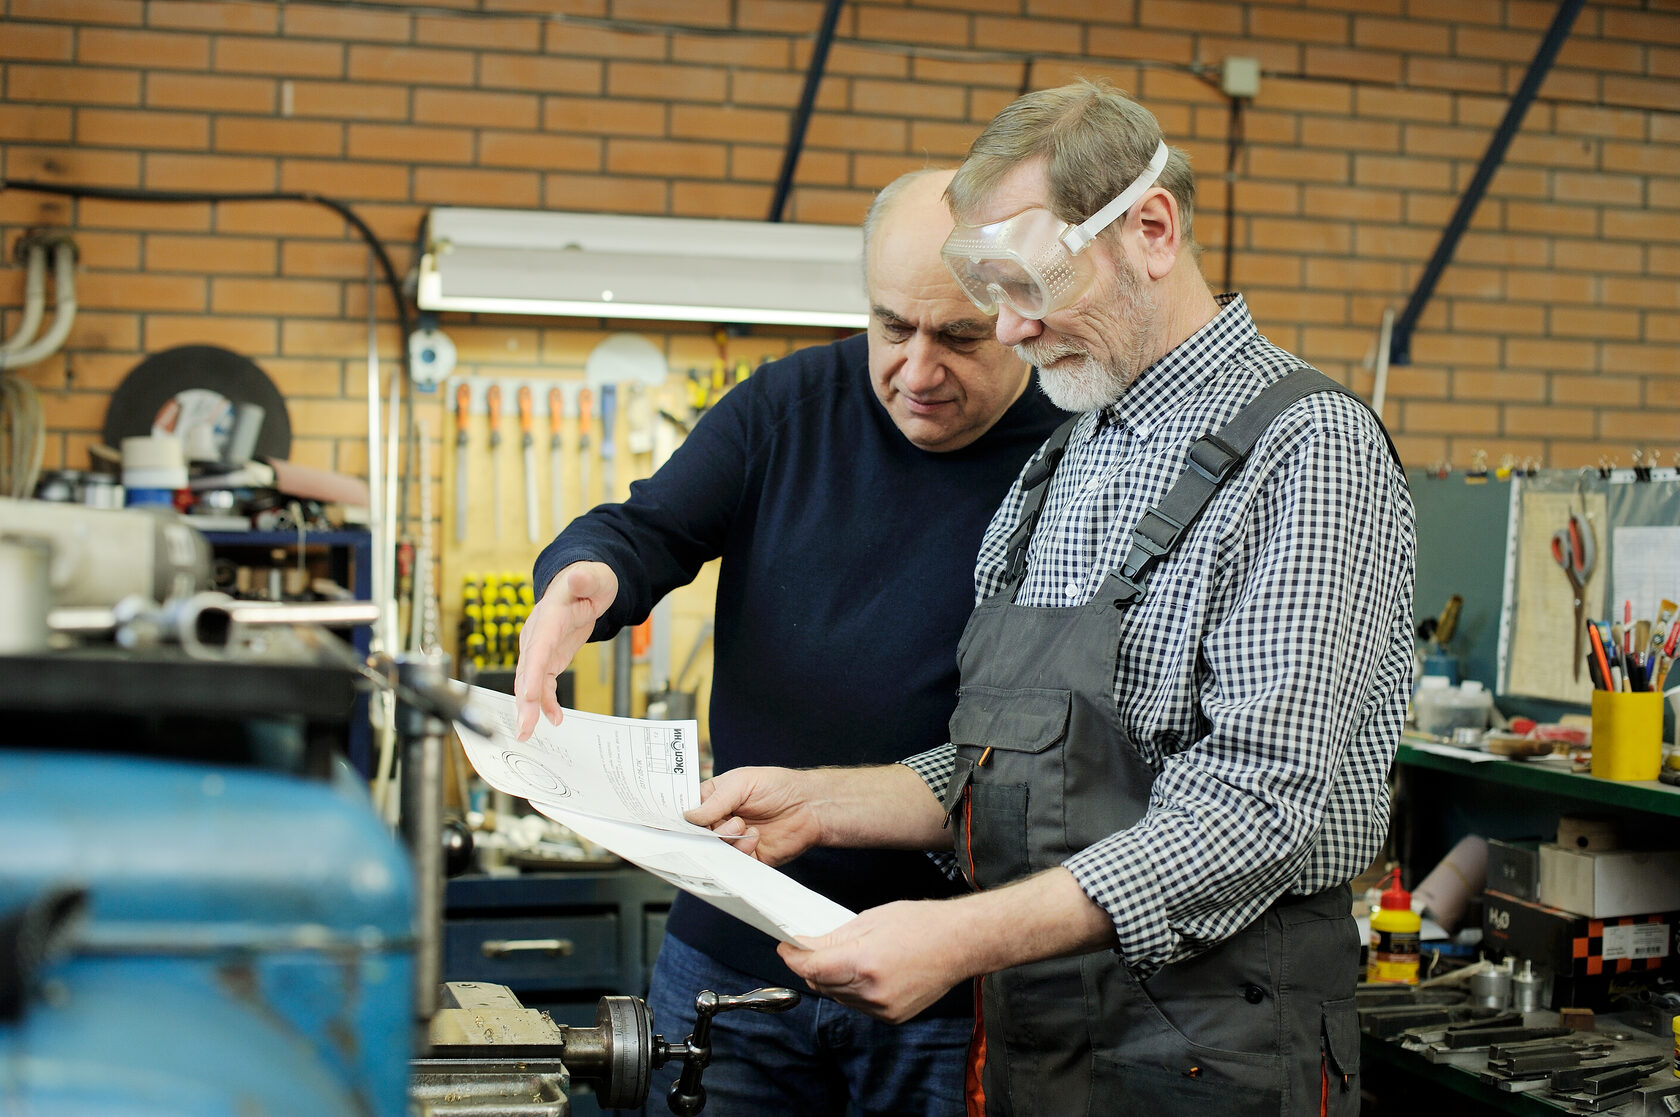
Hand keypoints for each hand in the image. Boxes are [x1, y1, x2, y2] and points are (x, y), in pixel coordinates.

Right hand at [513, 561, 618, 738]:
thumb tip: (577, 575)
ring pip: (529, 682)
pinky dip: (545, 703)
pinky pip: (542, 685)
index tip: (527, 695)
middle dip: (524, 701)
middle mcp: (537, 636)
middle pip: (527, 671)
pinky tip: (554, 719)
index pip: (537, 648)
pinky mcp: (547, 658)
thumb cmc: (589, 580)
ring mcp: (539, 649)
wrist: (583, 583)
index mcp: (548, 617)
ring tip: (527, 733)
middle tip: (523, 728)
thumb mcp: (595, 576)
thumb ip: (585, 578)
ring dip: (528, 708)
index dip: (532, 672)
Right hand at [685, 766, 823, 866]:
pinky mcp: (746, 858)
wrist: (809, 807)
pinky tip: (755, 838)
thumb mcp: (742, 783)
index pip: (687, 812)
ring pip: (712, 850)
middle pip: (696, 835)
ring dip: (726, 839)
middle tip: (730, 822)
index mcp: (713, 799)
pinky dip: (740, 852)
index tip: (676, 824)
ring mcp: (731, 841)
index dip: (681, 819)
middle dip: (706, 831)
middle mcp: (719, 821)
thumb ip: (715, 800)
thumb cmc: (778, 787)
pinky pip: (732, 863)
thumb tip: (689, 816)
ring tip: (744, 827)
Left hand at [776, 900, 970, 1023]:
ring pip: (838, 996)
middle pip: (822, 984)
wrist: (960, 944)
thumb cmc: (921, 924)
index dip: (793, 957)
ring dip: (832, 979)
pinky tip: (866, 972)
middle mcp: (871, 992)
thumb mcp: (870, 919)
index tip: (785, 947)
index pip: (811, 968)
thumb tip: (804, 944)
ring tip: (847, 956)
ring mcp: (883, 1008)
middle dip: (811, 966)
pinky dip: (853, 990)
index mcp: (864, 963)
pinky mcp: (892, 1017)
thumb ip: (833, 937)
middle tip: (811, 947)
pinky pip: (858, 1005)